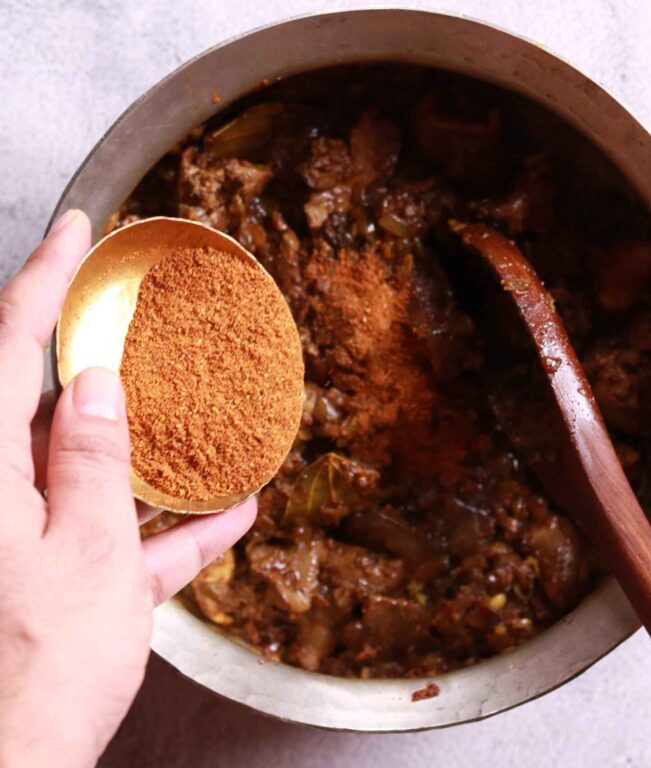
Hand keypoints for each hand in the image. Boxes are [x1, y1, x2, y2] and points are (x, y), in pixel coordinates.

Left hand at [0, 210, 256, 767]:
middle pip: (42, 401)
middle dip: (98, 359)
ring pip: (87, 466)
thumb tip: (91, 387)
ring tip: (203, 418)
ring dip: (148, 446)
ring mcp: (27, 536)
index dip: (44, 277)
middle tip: (141, 323)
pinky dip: (164, 524)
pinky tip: (227, 516)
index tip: (74, 230)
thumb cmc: (35, 675)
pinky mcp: (57, 577)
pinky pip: (113, 532)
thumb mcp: (86, 556)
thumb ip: (90, 463)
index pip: (6, 343)